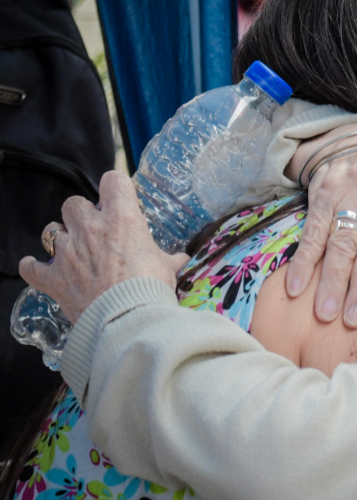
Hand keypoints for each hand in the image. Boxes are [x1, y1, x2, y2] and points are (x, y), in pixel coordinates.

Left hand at [19, 171, 188, 323]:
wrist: (128, 318)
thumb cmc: (151, 289)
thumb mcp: (166, 268)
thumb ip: (169, 259)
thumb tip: (182, 260)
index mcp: (122, 219)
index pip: (113, 180)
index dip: (115, 187)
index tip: (119, 197)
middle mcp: (90, 228)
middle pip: (75, 203)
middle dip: (83, 214)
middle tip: (95, 230)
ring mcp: (68, 252)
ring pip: (51, 229)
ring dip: (60, 237)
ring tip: (70, 249)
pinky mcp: (53, 277)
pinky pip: (31, 267)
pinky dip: (34, 267)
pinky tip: (38, 267)